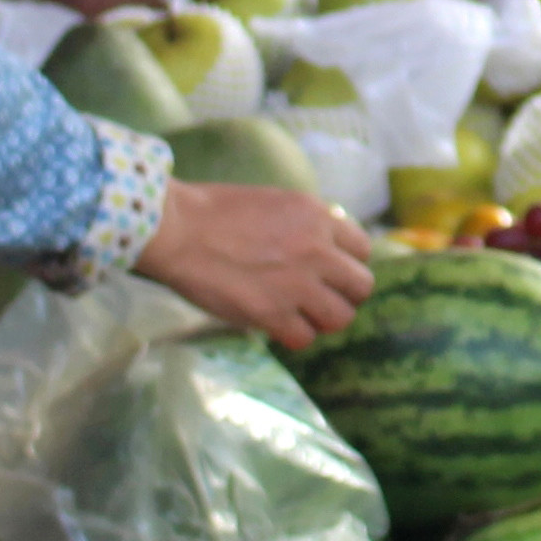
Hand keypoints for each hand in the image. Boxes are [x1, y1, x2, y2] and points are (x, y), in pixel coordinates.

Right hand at [139, 181, 377, 348]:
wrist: (178, 229)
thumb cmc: (214, 211)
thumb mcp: (275, 202)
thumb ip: (305, 225)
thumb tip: (322, 246)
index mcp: (317, 216)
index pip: (362, 249)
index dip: (347, 263)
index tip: (330, 271)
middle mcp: (316, 250)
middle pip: (361, 286)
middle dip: (344, 295)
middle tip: (321, 298)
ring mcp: (297, 284)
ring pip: (340, 318)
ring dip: (323, 320)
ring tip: (301, 315)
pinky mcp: (272, 314)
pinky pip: (304, 338)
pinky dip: (293, 336)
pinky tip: (277, 326)